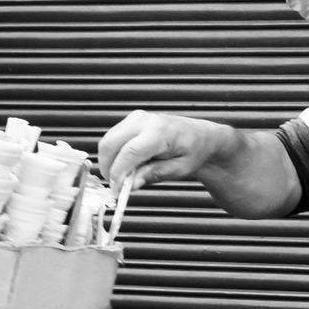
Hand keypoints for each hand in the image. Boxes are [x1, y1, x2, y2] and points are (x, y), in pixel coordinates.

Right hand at [97, 110, 228, 190]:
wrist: (201, 137)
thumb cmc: (194, 151)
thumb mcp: (179, 169)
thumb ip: (154, 174)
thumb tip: (131, 184)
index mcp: (159, 132)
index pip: (129, 153)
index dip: (118, 173)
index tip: (117, 190)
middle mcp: (144, 121)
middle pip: (110, 144)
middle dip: (107, 168)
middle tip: (115, 186)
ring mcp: (136, 118)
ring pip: (108, 141)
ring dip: (109, 161)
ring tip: (124, 177)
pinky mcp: (131, 120)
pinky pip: (113, 138)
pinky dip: (114, 154)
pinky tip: (126, 166)